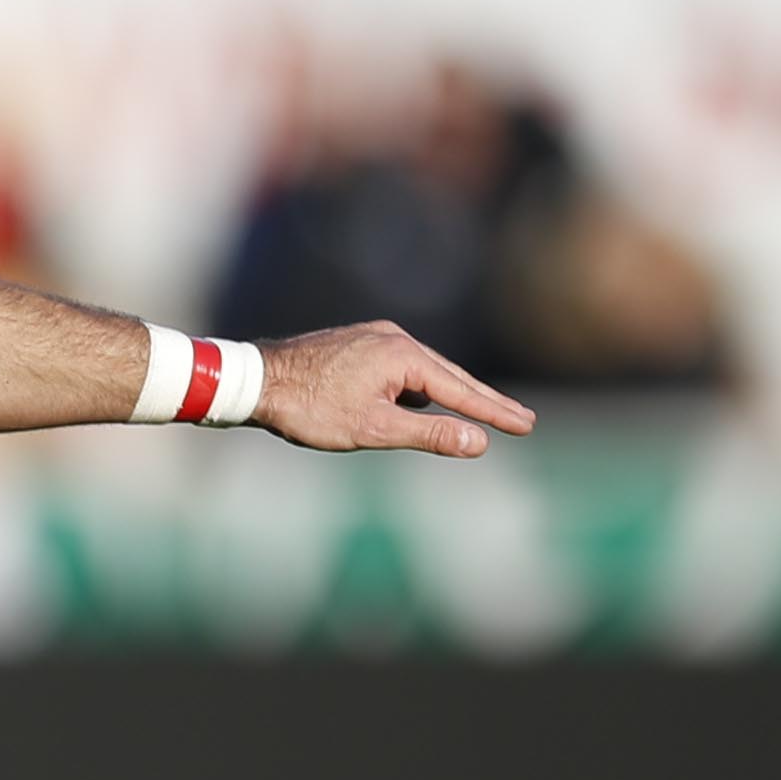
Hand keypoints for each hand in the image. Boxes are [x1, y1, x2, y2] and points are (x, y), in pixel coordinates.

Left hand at [254, 321, 533, 458]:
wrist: (253, 381)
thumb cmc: (309, 409)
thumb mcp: (373, 429)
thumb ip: (429, 435)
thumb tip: (479, 442)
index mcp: (402, 356)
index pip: (461, 390)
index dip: (495, 412)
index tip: (526, 426)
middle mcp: (393, 337)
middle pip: (449, 376)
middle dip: (484, 401)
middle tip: (522, 420)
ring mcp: (373, 337)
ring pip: (424, 371)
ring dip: (451, 393)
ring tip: (482, 412)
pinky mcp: (356, 343)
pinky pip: (400, 367)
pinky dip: (419, 387)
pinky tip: (421, 403)